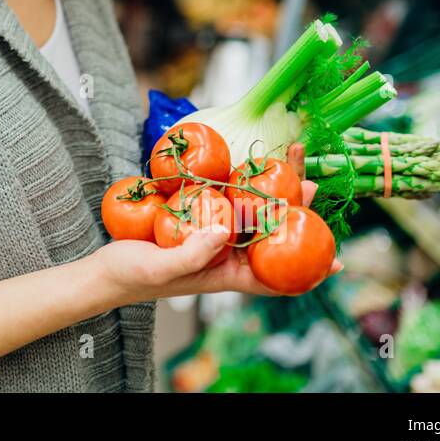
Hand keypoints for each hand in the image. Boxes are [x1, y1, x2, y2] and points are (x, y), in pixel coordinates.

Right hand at [89, 179, 343, 306]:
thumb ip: (191, 253)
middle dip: (295, 211)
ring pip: (251, 211)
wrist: (102, 270)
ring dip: (270, 189)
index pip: (277, 278)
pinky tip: (242, 162)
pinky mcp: (193, 217)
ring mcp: (210, 234)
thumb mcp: (161, 268)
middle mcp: (224, 254)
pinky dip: (236, 182)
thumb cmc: (131, 277)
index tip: (337, 258)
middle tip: (314, 185)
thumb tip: (223, 229)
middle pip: (270, 234)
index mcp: (226, 275)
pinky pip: (223, 199)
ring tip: (289, 163)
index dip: (309, 272)